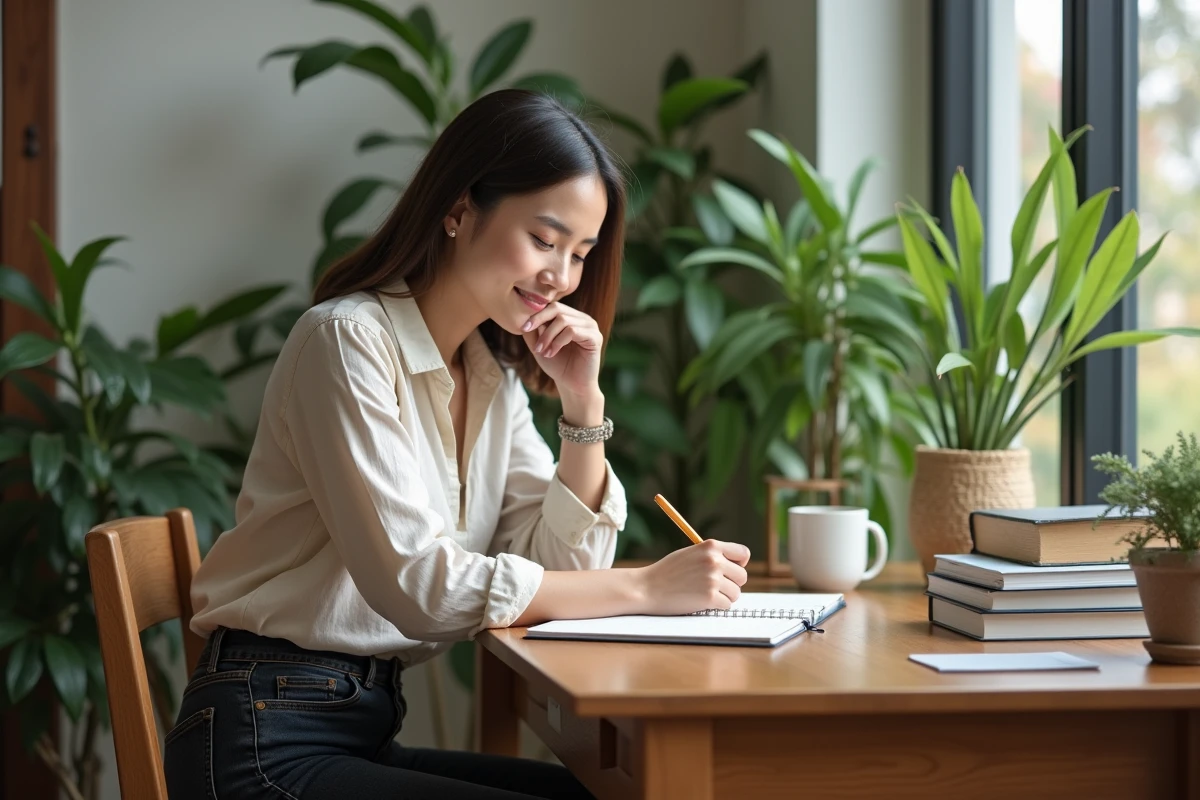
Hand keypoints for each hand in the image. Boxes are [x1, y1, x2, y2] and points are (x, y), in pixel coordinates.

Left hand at [521, 302, 601, 398]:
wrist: (573, 386)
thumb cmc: (558, 365)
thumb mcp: (540, 346)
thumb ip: (532, 332)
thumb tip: (523, 316)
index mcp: (571, 317)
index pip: (552, 306)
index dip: (536, 314)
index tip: (523, 328)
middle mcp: (582, 319)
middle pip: (557, 309)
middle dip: (540, 322)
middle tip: (530, 337)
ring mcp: (590, 326)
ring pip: (563, 320)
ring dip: (548, 336)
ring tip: (542, 352)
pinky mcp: (595, 337)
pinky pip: (572, 331)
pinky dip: (558, 342)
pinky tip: (552, 353)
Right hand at [635, 539, 750, 615]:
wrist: (647, 588)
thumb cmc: (667, 572)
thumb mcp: (691, 553)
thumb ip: (712, 556)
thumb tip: (735, 565)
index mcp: (711, 546)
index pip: (743, 553)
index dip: (739, 564)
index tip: (732, 570)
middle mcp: (714, 561)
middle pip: (742, 576)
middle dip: (731, 584)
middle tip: (715, 587)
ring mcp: (713, 579)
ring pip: (735, 593)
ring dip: (724, 597)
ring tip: (705, 594)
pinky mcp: (710, 597)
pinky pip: (726, 605)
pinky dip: (716, 606)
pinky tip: (701, 602)